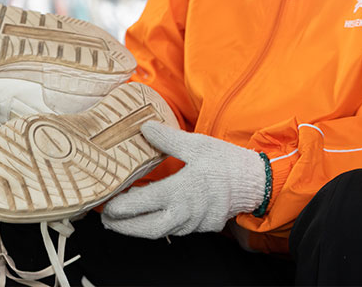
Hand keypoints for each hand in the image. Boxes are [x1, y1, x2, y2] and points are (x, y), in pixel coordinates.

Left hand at [102, 121, 265, 238]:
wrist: (256, 182)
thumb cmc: (227, 163)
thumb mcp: (196, 144)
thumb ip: (167, 139)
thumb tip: (145, 128)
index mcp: (177, 192)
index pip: (138, 204)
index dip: (119, 206)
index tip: (106, 203)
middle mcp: (183, 213)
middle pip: (144, 228)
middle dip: (122, 226)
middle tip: (107, 221)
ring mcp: (193, 223)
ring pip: (160, 232)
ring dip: (140, 228)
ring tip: (125, 221)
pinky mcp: (203, 226)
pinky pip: (176, 230)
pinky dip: (161, 226)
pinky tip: (155, 217)